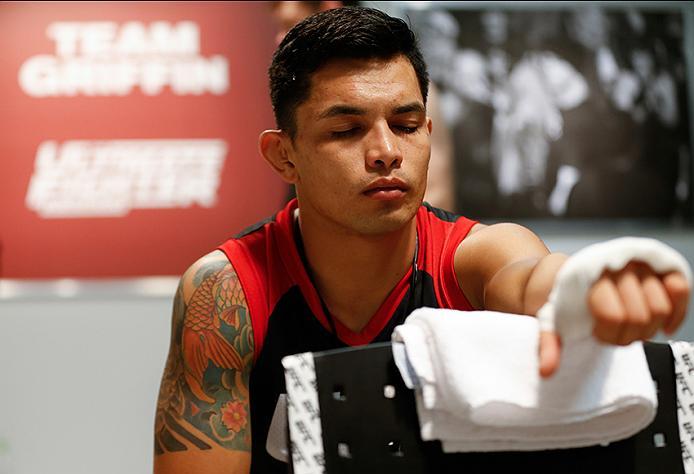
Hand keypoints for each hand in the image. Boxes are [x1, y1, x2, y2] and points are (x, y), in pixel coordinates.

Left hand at [539, 262, 689, 377]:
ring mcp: (640, 262)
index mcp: (588, 276)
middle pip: (639, 316)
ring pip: (660, 307)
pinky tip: (664, 326)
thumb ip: (549, 343)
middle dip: (628, 336)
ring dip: (649, 328)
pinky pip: (680, 288)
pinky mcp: (660, 264)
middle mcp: (617, 265)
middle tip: (616, 334)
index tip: (598, 335)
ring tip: (632, 327)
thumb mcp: (553, 317)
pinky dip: (676, 312)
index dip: (608, 336)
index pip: (613, 316)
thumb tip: (546, 372)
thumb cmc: (570, 297)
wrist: (582, 271)